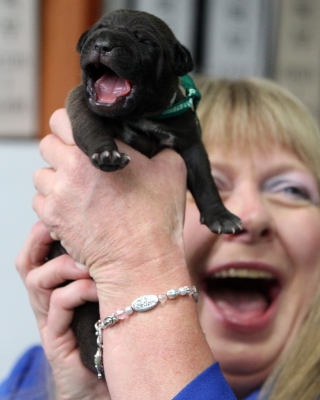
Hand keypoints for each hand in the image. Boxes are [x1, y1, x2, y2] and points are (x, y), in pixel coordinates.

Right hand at [16, 221, 109, 398]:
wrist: (109, 383)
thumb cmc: (112, 336)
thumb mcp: (111, 295)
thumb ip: (112, 270)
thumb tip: (129, 233)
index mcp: (59, 289)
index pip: (40, 254)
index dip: (45, 232)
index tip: (64, 215)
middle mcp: (49, 303)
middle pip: (28, 264)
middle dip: (39, 240)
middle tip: (58, 228)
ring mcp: (51, 322)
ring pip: (38, 281)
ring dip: (63, 266)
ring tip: (87, 264)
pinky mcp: (57, 341)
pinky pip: (56, 307)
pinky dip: (74, 292)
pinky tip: (95, 288)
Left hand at [33, 109, 187, 299]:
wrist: (141, 262)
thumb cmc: (158, 218)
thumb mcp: (172, 169)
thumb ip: (157, 146)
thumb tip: (152, 142)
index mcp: (95, 150)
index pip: (62, 119)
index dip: (71, 124)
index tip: (81, 134)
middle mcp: (70, 169)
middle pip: (47, 144)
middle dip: (62, 150)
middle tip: (81, 162)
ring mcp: (58, 195)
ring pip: (41, 174)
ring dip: (56, 177)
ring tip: (77, 188)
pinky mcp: (52, 219)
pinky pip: (40, 200)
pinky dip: (52, 201)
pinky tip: (72, 208)